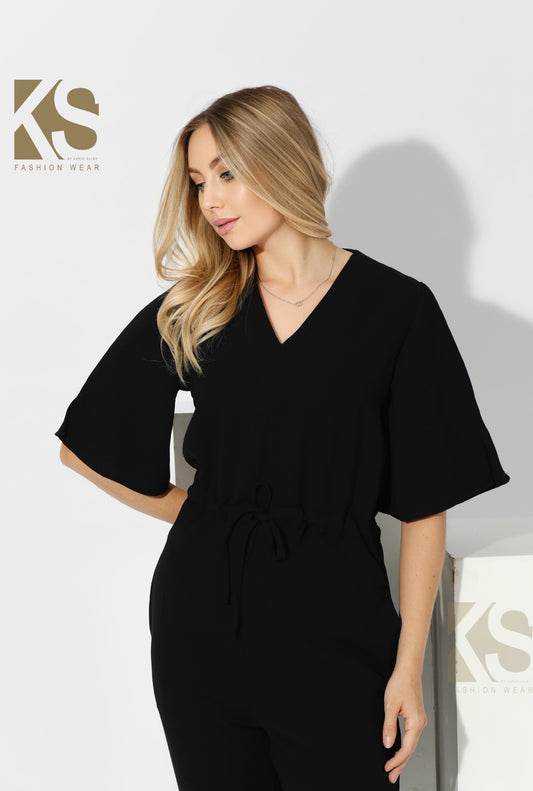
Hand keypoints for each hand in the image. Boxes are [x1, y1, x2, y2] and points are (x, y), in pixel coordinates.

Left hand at [382, 666, 427, 783]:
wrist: (408, 670)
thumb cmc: (401, 684)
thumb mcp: (390, 705)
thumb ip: (389, 726)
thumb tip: (388, 743)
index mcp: (416, 722)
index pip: (407, 748)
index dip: (397, 760)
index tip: (388, 768)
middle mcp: (420, 723)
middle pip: (411, 750)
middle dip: (401, 764)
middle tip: (391, 776)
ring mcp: (420, 720)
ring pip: (412, 744)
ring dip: (403, 757)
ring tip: (394, 768)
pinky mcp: (417, 717)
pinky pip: (411, 737)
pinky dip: (405, 747)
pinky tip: (400, 751)